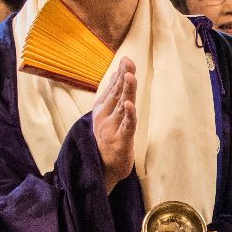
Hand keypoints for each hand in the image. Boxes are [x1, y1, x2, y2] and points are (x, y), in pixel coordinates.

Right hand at [94, 58, 137, 193]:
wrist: (101, 172)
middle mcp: (105, 118)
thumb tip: (117, 75)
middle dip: (123, 77)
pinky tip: (130, 105)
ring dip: (126, 91)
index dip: (119, 75)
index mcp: (102, 111)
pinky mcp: (120, 143)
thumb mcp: (108, 117)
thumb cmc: (106, 143)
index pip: (112, 90)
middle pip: (117, 95)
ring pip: (122, 107)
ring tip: (130, 76)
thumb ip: (112, 96)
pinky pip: (126, 127)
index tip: (126, 60)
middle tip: (128, 62)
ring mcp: (112, 130)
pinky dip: (129, 116)